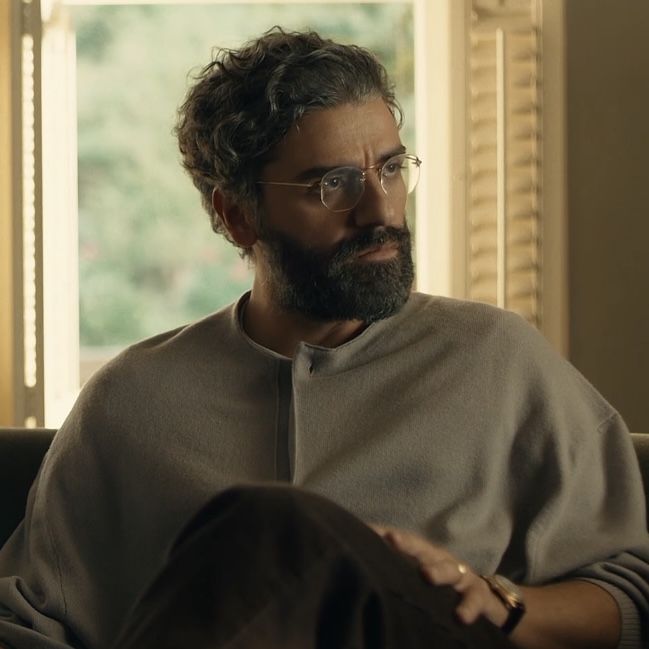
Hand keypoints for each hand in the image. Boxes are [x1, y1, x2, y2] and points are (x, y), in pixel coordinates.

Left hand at [371, 524, 508, 628]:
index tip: (366, 530)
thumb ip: (396, 569)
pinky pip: (474, 600)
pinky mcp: (479, 595)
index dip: (383, 534)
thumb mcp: (419, 575)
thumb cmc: (442, 587)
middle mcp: (440, 559)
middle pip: (422, 548)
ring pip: (449, 570)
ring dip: (438, 571)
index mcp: (423, 554)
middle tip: (392, 539)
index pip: (401, 541)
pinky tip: (460, 617)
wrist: (483, 599)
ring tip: (427, 575)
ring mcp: (461, 575)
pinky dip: (468, 608)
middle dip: (407, 543)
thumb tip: (359, 561)